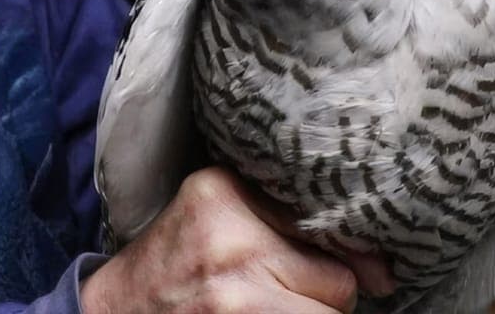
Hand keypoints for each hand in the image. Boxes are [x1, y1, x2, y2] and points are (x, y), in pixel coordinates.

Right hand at [82, 167, 395, 312]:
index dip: (346, 256)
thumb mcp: (213, 219)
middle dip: (321, 298)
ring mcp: (236, 293)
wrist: (111, 312)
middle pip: (339, 281)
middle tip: (274, 296)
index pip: (326, 222)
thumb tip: (382, 273)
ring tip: (264, 309)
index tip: (364, 271)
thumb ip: (283, 223)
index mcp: (224, 193)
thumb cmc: (172, 268)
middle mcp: (232, 238)